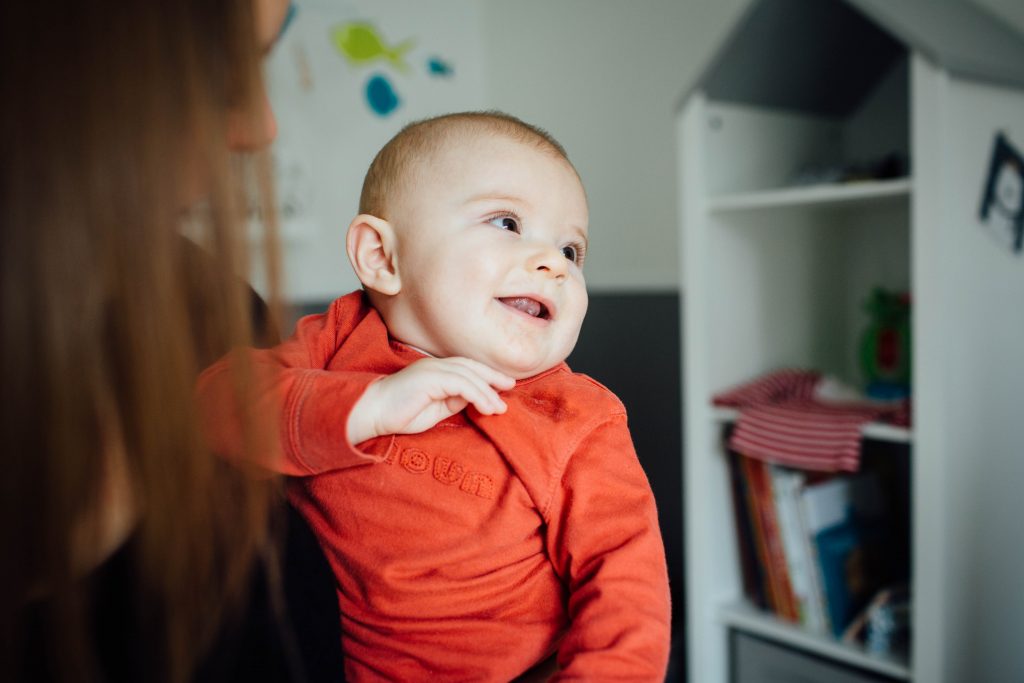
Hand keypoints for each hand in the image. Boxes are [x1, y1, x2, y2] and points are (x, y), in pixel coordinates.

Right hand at [347, 357, 514, 444]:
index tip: (503, 387)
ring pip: (469, 375)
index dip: (486, 375)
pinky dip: (477, 394)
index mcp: (435, 371)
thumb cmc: (398, 414)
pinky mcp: (429, 377)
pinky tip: (487, 407)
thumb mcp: (434, 410)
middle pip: (471, 366)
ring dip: (488, 391)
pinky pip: (461, 383)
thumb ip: (452, 402)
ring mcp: (432, 369)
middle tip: (511, 386)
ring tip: (500, 407)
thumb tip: (472, 399)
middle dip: (493, 376)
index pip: (466, 368)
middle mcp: (434, 365)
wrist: (371, 413)